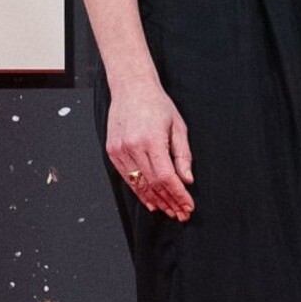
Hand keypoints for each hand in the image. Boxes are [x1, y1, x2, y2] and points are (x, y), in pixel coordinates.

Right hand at [107, 80, 193, 220]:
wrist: (131, 88)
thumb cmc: (157, 104)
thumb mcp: (178, 126)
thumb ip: (183, 155)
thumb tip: (187, 180)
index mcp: (151, 140)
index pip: (167, 177)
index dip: (178, 195)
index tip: (188, 206)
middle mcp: (133, 147)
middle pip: (154, 184)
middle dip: (170, 201)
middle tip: (181, 213)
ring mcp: (120, 150)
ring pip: (139, 184)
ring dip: (156, 200)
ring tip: (169, 211)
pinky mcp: (112, 152)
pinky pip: (127, 178)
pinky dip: (140, 192)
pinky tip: (151, 201)